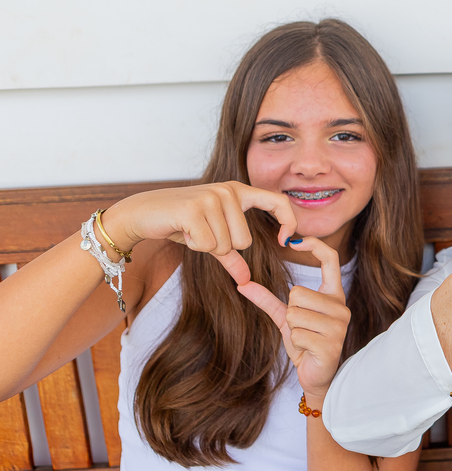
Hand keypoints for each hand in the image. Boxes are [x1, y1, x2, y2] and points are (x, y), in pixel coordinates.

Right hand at [102, 181, 296, 271]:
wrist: (143, 213)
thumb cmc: (180, 224)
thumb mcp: (211, 239)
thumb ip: (231, 257)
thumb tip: (246, 280)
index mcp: (238, 192)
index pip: (278, 201)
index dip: (289, 221)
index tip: (285, 241)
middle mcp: (228, 191)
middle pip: (245, 241)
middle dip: (222, 247)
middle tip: (202, 232)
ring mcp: (211, 197)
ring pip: (226, 245)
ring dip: (206, 246)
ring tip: (191, 229)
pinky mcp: (194, 209)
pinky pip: (209, 246)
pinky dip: (195, 246)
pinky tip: (182, 230)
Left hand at [225, 237, 350, 398]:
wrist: (317, 375)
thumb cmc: (305, 343)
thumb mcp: (285, 318)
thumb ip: (267, 299)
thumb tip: (242, 283)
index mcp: (334, 296)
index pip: (330, 260)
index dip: (313, 245)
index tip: (292, 241)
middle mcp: (341, 307)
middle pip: (298, 292)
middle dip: (290, 311)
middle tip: (302, 327)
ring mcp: (339, 325)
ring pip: (296, 313)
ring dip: (293, 328)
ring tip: (306, 338)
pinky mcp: (332, 344)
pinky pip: (298, 333)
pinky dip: (296, 343)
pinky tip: (308, 349)